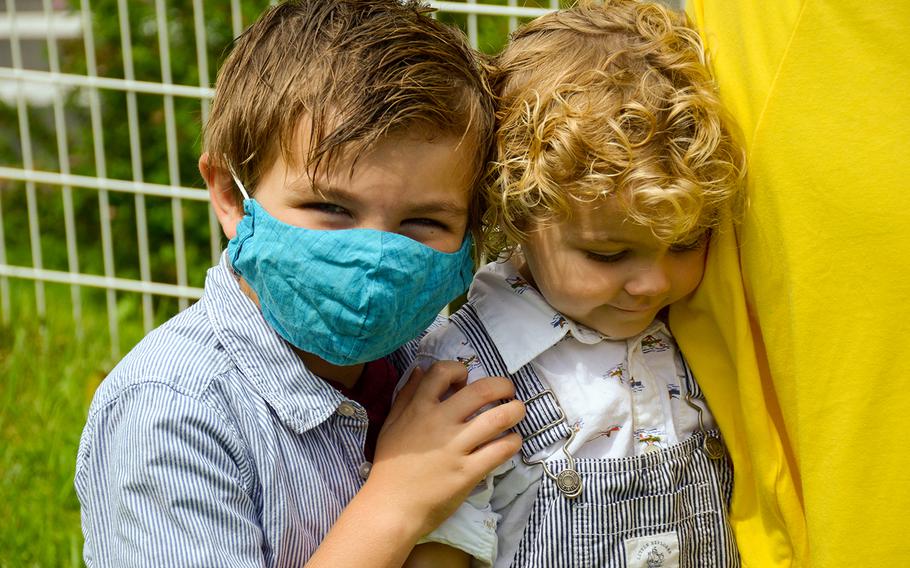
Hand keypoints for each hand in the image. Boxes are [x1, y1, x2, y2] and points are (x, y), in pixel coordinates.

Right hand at [367, 361, 524, 536]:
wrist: (391, 507)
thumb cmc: (390, 467)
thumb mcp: (391, 424)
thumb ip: (406, 395)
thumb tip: (421, 369)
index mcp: (420, 408)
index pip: (443, 371)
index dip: (460, 370)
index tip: (466, 381)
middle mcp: (440, 422)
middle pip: (481, 390)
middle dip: (502, 385)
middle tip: (508, 391)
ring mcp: (455, 447)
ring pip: (497, 418)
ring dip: (515, 410)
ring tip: (518, 411)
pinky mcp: (468, 471)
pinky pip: (499, 450)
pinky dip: (512, 442)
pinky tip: (512, 441)